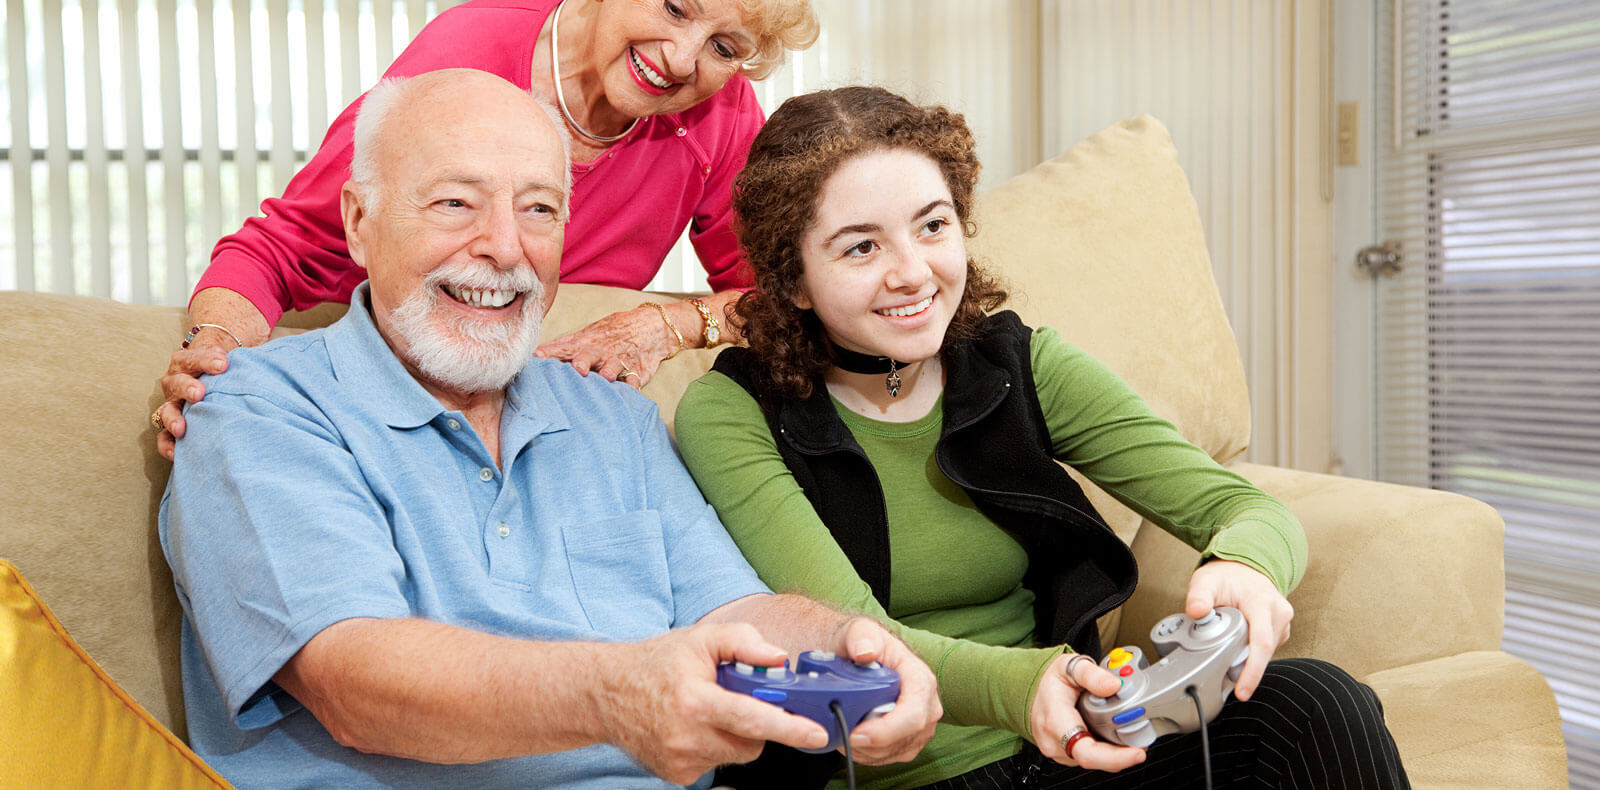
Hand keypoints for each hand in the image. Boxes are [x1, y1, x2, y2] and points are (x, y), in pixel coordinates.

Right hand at [155, 336, 233, 459]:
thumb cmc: (226, 366)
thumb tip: (259, 360)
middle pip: (176, 383)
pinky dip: (167, 445)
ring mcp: (173, 405)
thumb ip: (240, 357)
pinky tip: (176, 453)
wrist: (216, 377)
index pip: (192, 359)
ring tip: (182, 428)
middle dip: (187, 387)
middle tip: (199, 393)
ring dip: (173, 419)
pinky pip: (164, 438)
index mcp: (187, 363)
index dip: (205, 360)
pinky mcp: (172, 425)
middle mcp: (175, 383)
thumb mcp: (232, 357)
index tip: (223, 364)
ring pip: (167, 411)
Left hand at [535, 305, 679, 389]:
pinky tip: (631, 389)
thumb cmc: (615, 333)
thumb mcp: (590, 334)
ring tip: (606, 376)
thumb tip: (537, 354)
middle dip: (580, 362)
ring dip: (609, 371)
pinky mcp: (638, 371)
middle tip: (576, 368)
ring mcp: (621, 360)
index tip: (536, 357)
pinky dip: (633, 384)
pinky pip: (636, 378)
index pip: (565, 347)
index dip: (550, 352)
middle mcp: (601, 351)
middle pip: (587, 356)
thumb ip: (567, 345)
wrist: (652, 326)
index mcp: (586, 343)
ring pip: (613, 366)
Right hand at [601, 622, 829, 784]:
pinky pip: (716, 763)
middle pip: (751, 741)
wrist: (606, 694)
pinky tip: (694, 728)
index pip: (751, 718)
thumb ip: (744, 641)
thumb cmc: (655, 665)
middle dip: (757, 722)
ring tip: (708, 711)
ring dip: (735, 734)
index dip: (788, 727)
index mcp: (695, 701)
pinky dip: (715, 746)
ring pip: (736, 753)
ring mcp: (681, 761)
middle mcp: (687, 736)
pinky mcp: (677, 776)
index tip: (816, 734)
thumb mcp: (700, 639)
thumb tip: (778, 659)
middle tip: (737, 699)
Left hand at [830, 617, 940, 764]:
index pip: (914, 713)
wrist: (856, 654)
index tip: (858, 733)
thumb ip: (862, 636)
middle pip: (907, 737)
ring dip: (868, 751)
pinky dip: (869, 755)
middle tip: (844, 735)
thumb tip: (864, 653)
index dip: (887, 729)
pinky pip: (891, 757)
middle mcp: (927, 704)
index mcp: (920, 678)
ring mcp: (920, 724)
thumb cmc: (862, 642)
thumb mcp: (860, 630)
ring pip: (897, 751)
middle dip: (873, 744)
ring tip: (844, 734)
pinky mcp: (909, 738)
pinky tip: (853, 741)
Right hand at [1029, 652, 1146, 771]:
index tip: (1137, 752)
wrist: (1031, 690)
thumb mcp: (1069, 666)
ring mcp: (1059, 751)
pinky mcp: (1065, 755)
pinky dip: (1106, 750)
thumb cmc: (1049, 680)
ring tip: (1128, 732)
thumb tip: (1114, 686)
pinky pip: (1091, 757)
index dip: (1115, 757)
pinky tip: (1113, 735)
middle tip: (1142, 738)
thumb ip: (1092, 674)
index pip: (1086, 751)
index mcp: (1056, 721)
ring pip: (1095, 760)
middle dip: (1123, 753)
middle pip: (1096, 759)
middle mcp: (1055, 742)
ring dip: (1115, 751)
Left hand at [1184, 559, 1293, 699]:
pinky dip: (1251, 652)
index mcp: (1262, 602)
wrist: (1244, 568)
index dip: (1252, 670)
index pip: (1261, 643)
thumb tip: (1196, 611)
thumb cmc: (1226, 576)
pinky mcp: (1281, 630)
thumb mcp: (1206, 581)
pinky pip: (1267, 649)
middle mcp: (1278, 612)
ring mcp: (1283, 622)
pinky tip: (1238, 644)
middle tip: (1222, 669)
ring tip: (1227, 646)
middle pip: (1263, 652)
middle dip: (1243, 666)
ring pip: (1265, 653)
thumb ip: (1199, 596)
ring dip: (1246, 657)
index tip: (1242, 691)